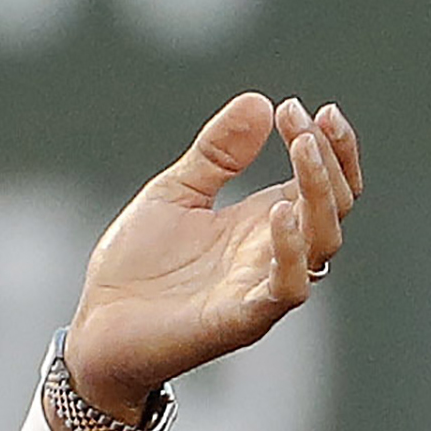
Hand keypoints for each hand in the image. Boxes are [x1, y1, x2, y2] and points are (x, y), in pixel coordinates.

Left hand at [61, 94, 362, 420]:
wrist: (97, 328)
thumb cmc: (137, 267)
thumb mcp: (175, 193)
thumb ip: (218, 153)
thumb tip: (261, 101)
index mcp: (263, 223)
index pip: (323, 183)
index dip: (326, 146)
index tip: (297, 106)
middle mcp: (274, 254)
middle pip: (334, 207)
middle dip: (327, 160)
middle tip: (302, 121)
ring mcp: (262, 287)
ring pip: (322, 243)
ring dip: (318, 193)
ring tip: (301, 148)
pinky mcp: (242, 319)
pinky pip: (288, 288)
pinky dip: (291, 251)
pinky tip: (280, 211)